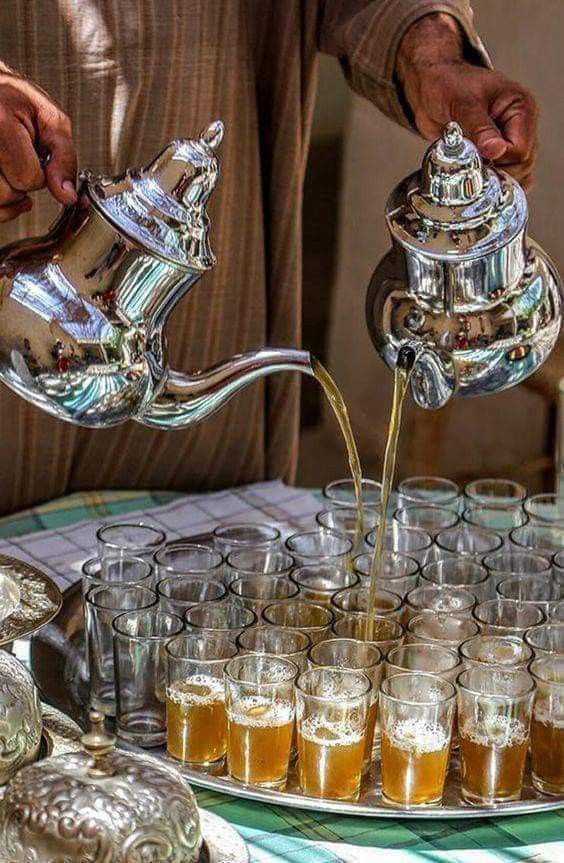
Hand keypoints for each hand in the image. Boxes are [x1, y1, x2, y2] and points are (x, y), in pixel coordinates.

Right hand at [0, 71, 76, 220]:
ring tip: (8, 168)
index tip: (34, 156)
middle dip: (21, 183)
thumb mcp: (50, 120)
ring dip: (7, 193)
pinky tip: (3, 186)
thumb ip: (64, 159)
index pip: (27, 177)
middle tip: (18, 160)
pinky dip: (0, 206)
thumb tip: (68, 196)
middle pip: (7, 193)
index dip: (39, 174)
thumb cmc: (16, 100)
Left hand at [397, 14, 537, 188]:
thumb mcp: (463, 103)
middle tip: (468, 167)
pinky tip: (473, 179)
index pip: (521, 149)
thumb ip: (480, 129)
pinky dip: (489, 182)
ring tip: (468, 169)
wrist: (429, 87)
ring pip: (515, 174)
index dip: (498, 160)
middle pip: (522, 165)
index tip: (474, 160)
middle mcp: (520, 126)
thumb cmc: (447, 83)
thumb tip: (496, 151)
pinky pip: (503, 176)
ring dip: (491, 179)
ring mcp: (509, 141)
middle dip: (496, 172)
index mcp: (521, 107)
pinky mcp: (496, 154)